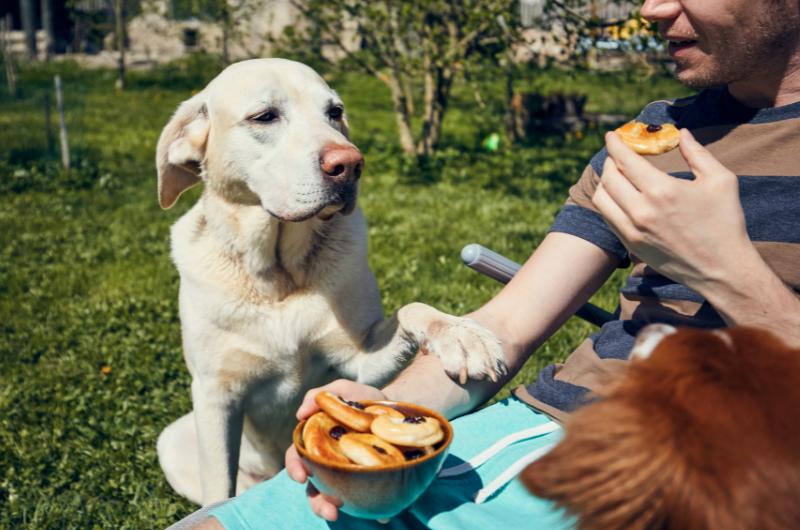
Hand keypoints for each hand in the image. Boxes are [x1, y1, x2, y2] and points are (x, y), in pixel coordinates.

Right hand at [284, 379, 385, 520]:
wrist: (396, 408)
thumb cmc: (363, 399)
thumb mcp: (343, 390)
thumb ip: (320, 395)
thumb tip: (300, 414)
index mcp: (317, 442)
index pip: (298, 457)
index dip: (296, 467)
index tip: (302, 476)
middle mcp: (328, 462)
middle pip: (314, 486)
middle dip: (317, 501)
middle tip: (329, 509)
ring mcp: (347, 475)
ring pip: (333, 498)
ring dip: (333, 510)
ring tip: (342, 513)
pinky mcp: (368, 481)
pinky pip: (366, 500)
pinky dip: (371, 509)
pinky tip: (382, 514)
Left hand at [592, 129, 752, 289]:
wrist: (723, 270)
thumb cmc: (725, 223)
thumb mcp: (720, 181)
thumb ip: (697, 153)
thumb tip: (681, 133)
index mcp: (662, 190)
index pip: (625, 160)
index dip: (614, 144)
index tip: (611, 135)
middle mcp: (641, 211)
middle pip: (609, 178)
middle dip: (610, 161)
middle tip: (617, 154)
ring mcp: (632, 231)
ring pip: (601, 199)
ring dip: (605, 182)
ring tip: (617, 175)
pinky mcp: (631, 245)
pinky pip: (608, 218)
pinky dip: (609, 203)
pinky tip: (620, 196)